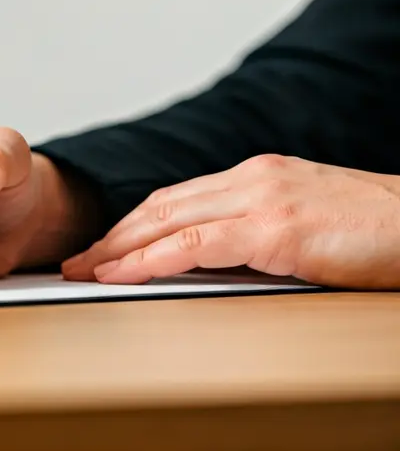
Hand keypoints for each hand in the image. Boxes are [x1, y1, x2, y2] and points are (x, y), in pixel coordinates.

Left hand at [62, 154, 399, 288]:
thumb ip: (259, 230)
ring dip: (119, 249)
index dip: (134, 223)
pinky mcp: (274, 229)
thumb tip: (215, 259)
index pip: (178, 198)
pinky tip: (122, 274)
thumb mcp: (306, 221)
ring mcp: (261, 200)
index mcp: (258, 176)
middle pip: (162, 206)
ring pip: (167, 222)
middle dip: (114, 235)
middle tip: (79, 260)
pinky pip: (193, 246)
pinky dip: (149, 260)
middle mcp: (252, 179)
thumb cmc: (377, 231)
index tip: (105, 245)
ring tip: (87, 270)